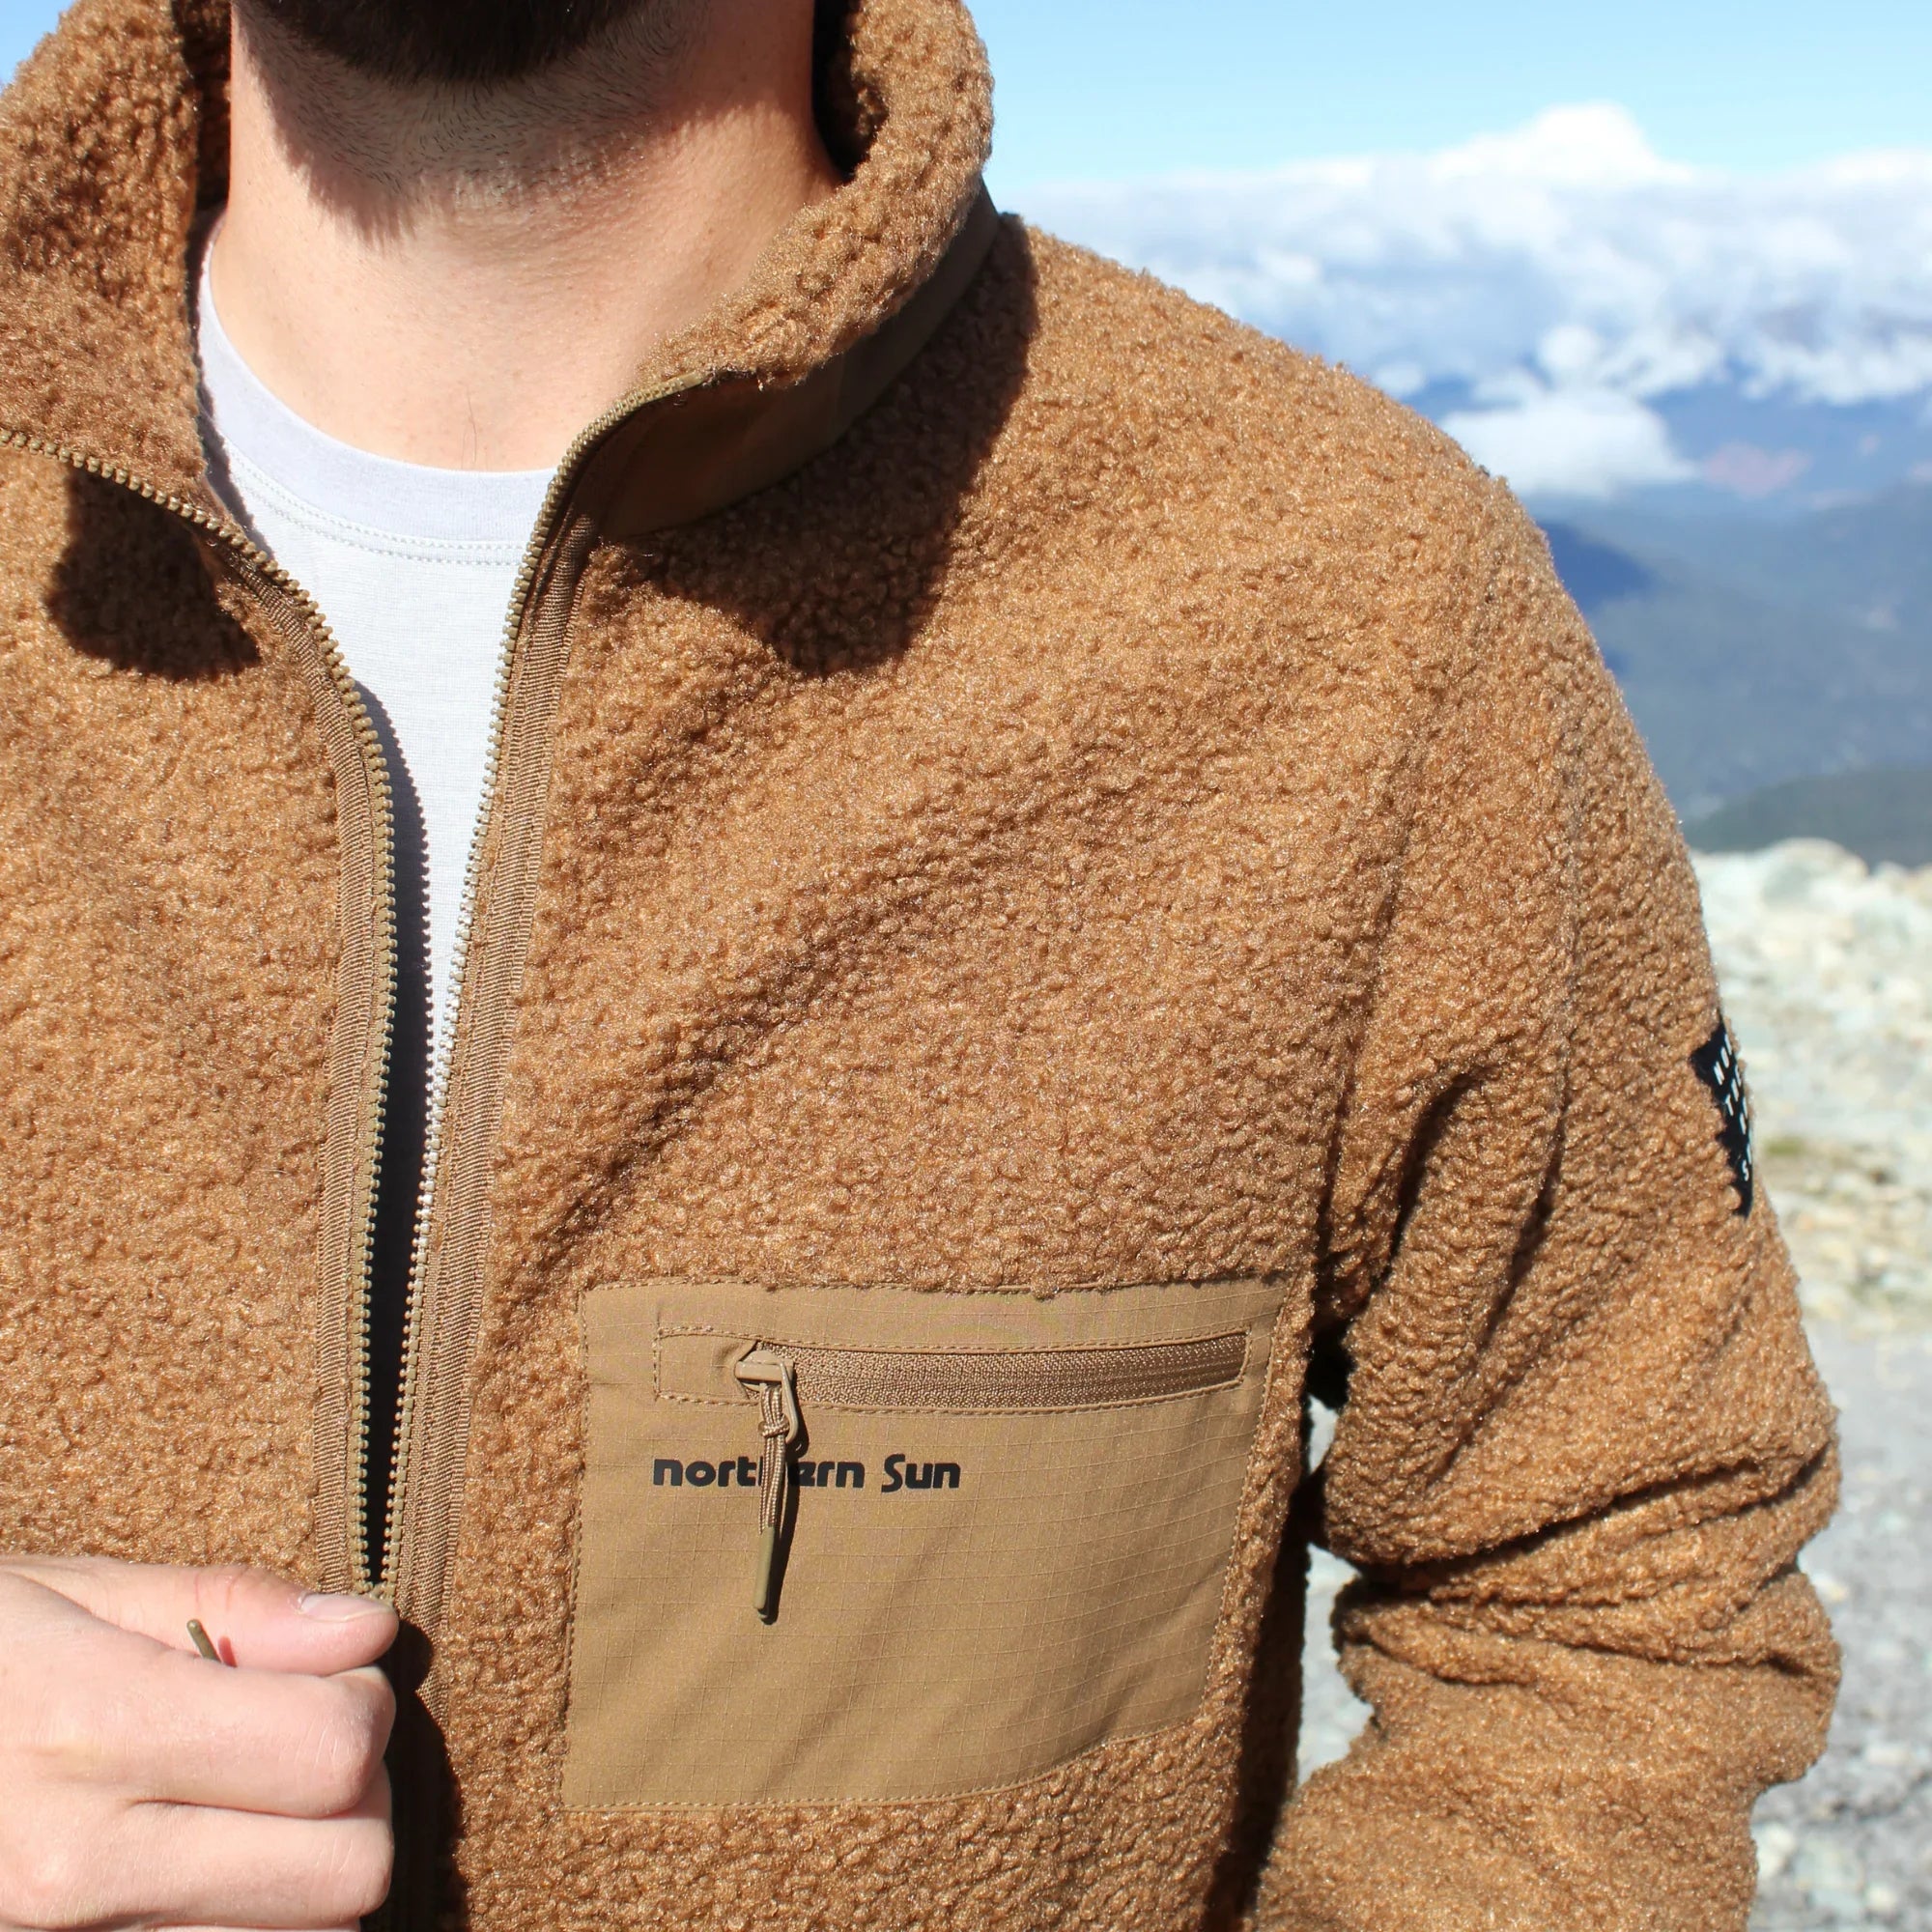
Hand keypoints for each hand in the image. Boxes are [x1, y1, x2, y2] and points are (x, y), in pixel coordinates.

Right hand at [0, 1556, 396, 1931]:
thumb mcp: (66, 1592)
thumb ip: (230, 1606)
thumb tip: (366, 1632)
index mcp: (89, 1729)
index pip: (329, 1754)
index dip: (361, 1706)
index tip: (328, 1676)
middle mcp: (80, 1866)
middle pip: (343, 1873)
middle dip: (358, 1799)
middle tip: (303, 1744)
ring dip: (311, 1875)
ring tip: (251, 1808)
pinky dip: (249, 1926)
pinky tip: (212, 1867)